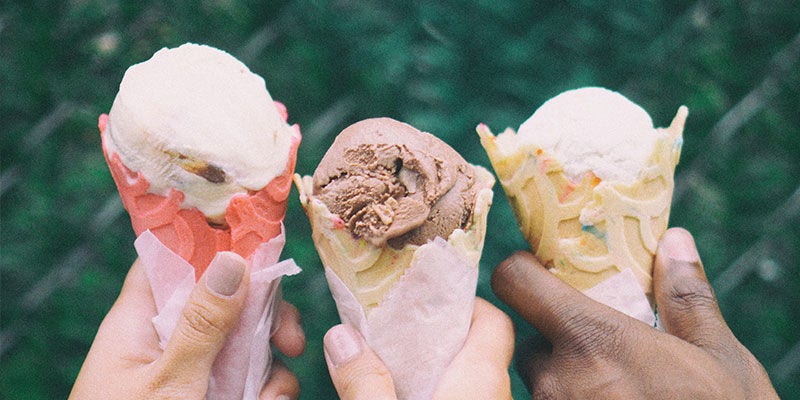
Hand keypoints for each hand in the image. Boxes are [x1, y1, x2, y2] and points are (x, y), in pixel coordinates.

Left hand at [69, 252, 304, 399]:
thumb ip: (203, 324)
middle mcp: (166, 339)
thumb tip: (232, 258)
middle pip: (224, 298)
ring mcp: (191, 369)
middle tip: (290, 338)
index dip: (210, 241)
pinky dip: (266, 390)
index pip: (170, 258)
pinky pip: (248, 378)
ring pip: (244, 341)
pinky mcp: (211, 396)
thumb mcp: (169, 383)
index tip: (259, 239)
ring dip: (270, 363)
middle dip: (264, 315)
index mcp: (138, 322)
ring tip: (272, 396)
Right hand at [323, 297, 513, 399]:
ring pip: (469, 379)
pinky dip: (436, 391)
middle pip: (476, 347)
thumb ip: (364, 383)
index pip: (492, 320)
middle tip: (391, 331)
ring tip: (388, 367)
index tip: (420, 298)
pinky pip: (462, 398)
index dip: (461, 301)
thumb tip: (340, 335)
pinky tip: (399, 397)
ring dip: (432, 369)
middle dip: (434, 334)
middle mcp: (496, 396)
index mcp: (482, 380)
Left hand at [492, 228, 777, 398]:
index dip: (523, 272)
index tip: (545, 272)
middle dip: (558, 337)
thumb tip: (674, 242)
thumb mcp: (719, 359)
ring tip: (617, 386)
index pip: (514, 283)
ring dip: (567, 377)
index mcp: (591, 339)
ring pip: (540, 382)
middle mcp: (558, 378)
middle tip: (602, 345)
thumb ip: (686, 297)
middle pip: (531, 339)